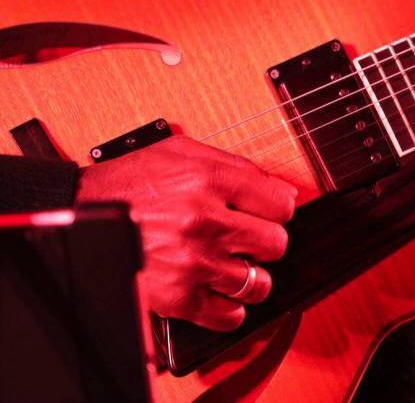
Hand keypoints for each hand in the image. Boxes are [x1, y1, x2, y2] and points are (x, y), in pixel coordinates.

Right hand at [77, 135, 297, 330]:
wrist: (79, 213)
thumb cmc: (131, 181)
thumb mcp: (180, 152)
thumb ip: (234, 166)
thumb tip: (280, 189)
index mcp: (210, 180)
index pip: (283, 204)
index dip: (277, 210)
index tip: (269, 214)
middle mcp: (205, 220)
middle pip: (276, 244)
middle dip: (265, 242)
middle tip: (248, 240)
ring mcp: (193, 261)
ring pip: (258, 283)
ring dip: (250, 277)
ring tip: (233, 267)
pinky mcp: (176, 296)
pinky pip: (228, 315)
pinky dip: (229, 308)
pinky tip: (218, 291)